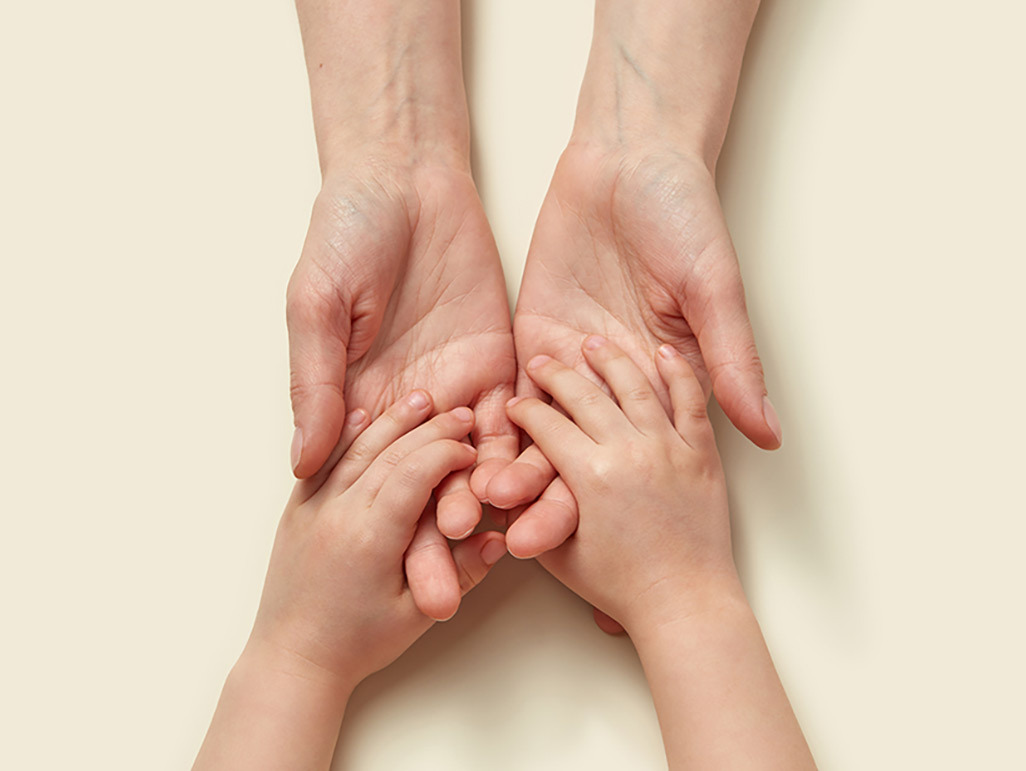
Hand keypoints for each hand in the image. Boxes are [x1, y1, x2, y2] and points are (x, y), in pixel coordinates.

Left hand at [252, 392, 506, 684]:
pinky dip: (346, 436)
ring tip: (421, 401)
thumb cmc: (356, 644)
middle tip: (460, 413)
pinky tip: (363, 415)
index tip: (472, 445)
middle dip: (430, 429)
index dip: (448, 453)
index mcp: (372, 538)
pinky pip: (323, 463)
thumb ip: (462, 572)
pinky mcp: (297, 509)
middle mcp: (340, 513)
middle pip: (391, 453)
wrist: (293, 657)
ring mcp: (315, 508)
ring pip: (358, 450)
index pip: (416, 473)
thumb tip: (499, 538)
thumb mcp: (416, 614)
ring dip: (393, 421)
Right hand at [286, 163, 516, 615]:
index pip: (377, 481)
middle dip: (437, 541)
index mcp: (366, 402)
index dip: (385, 528)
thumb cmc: (344, 234)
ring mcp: (464, 386)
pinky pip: (524, 414)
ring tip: (502, 553)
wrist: (405, 178)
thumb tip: (304, 460)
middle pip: (430, 486)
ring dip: (492, 507)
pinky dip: (531, 450)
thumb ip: (317, 382)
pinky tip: (540, 488)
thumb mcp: (317, 307)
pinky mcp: (505, 360)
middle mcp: (417, 406)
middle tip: (445, 596)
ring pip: (482, 461)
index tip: (394, 579)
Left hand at [487, 143, 777, 563]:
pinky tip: (461, 454)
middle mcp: (612, 390)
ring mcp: (567, 370)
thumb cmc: (684, 219)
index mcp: (660, 387)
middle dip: (546, 501)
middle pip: (580, 459)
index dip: (608, 501)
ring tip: (479, 508)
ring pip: (537, 436)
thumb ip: (729, 360)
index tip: (579, 537)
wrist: (630, 163)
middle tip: (513, 543)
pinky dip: (486, 423)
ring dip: (509, 471)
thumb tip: (768, 434)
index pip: (635, 460)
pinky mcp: (530, 343)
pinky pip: (507, 392)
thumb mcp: (713, 289)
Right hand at [505, 336, 734, 629]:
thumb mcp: (559, 556)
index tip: (515, 401)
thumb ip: (532, 515)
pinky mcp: (701, 453)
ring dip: (610, 360)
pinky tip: (663, 352)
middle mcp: (629, 451)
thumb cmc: (623, 588)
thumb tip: (506, 494)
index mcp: (590, 475)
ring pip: (635, 386)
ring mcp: (669, 448)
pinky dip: (678, 372)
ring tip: (595, 343)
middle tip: (542, 361)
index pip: (546, 425)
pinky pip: (691, 401)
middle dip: (556, 374)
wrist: (685, 602)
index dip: (524, 409)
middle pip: (584, 395)